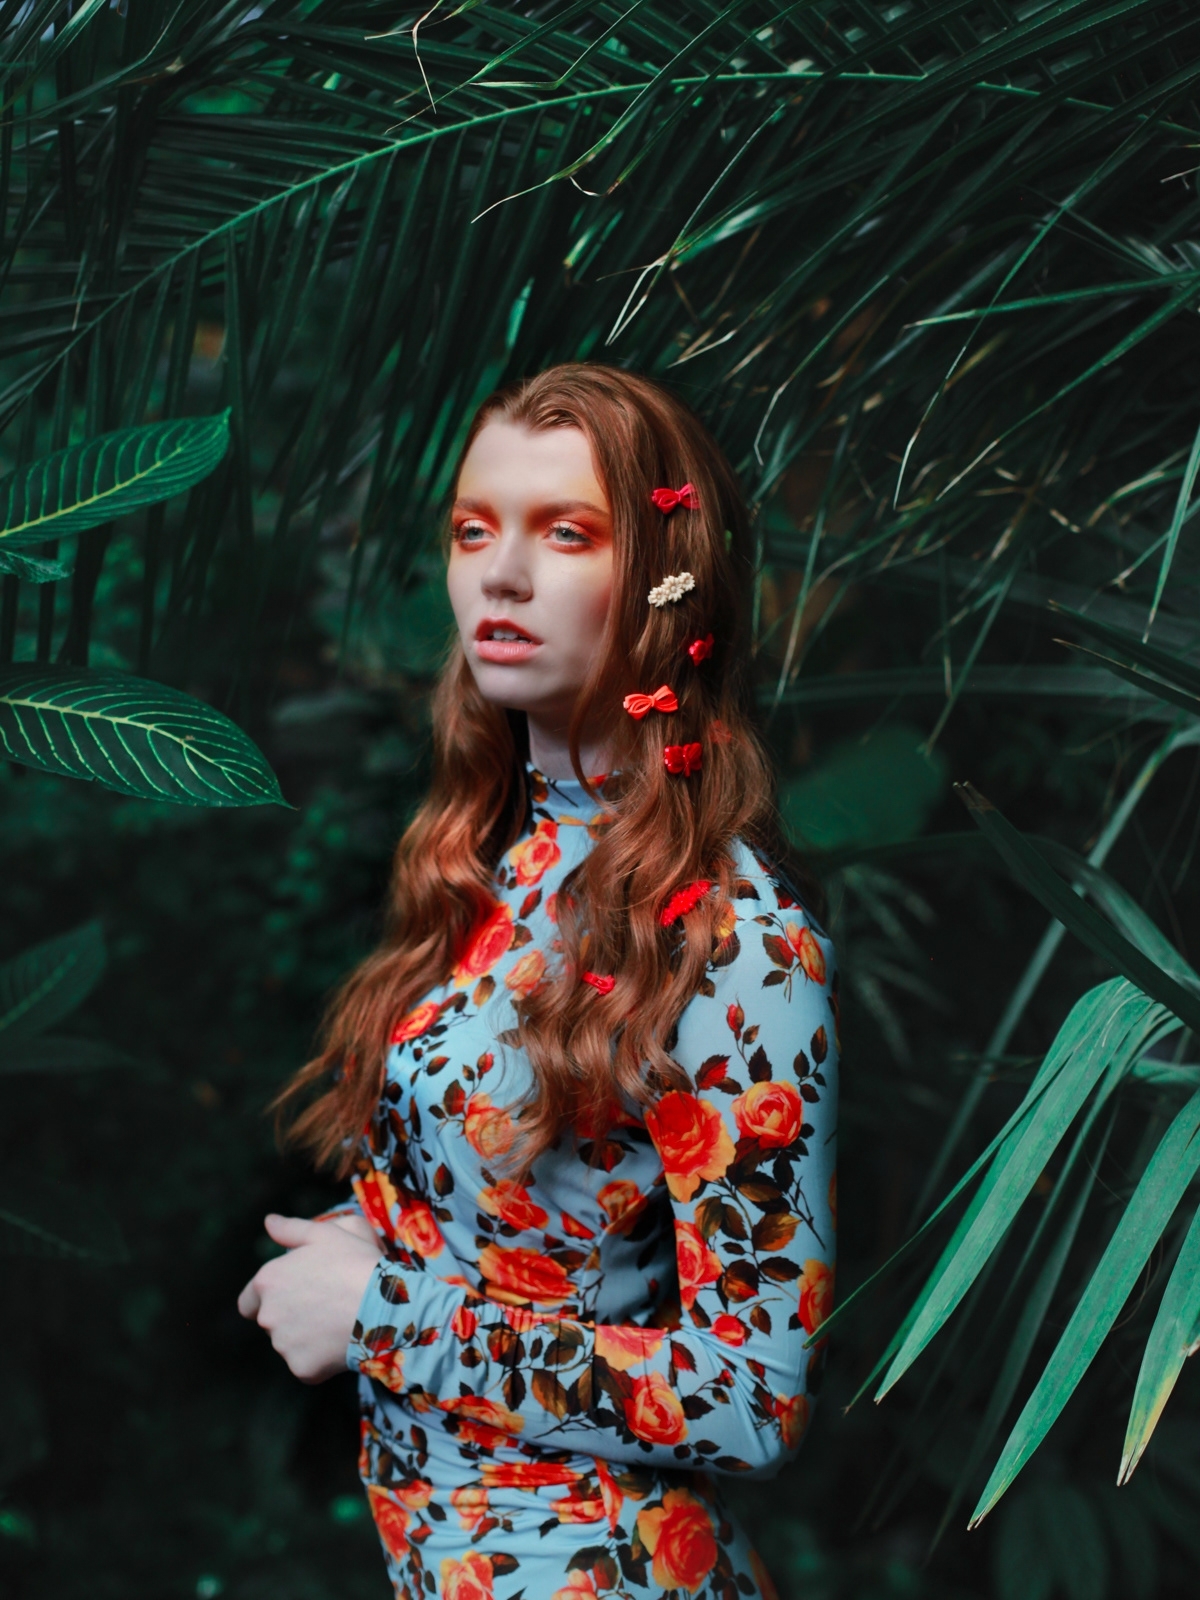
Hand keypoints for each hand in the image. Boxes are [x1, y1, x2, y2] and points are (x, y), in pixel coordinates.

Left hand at [237, 1213, 382, 1382]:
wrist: (383, 1304)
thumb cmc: (354, 1262)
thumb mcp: (325, 1234)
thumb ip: (291, 1229)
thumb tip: (268, 1222)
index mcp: (267, 1281)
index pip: (248, 1301)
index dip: (267, 1299)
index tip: (291, 1295)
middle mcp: (267, 1315)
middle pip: (271, 1322)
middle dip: (290, 1316)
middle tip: (324, 1305)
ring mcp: (283, 1345)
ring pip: (289, 1344)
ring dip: (305, 1337)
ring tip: (337, 1322)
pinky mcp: (302, 1369)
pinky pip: (307, 1364)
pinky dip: (321, 1357)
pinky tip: (342, 1341)